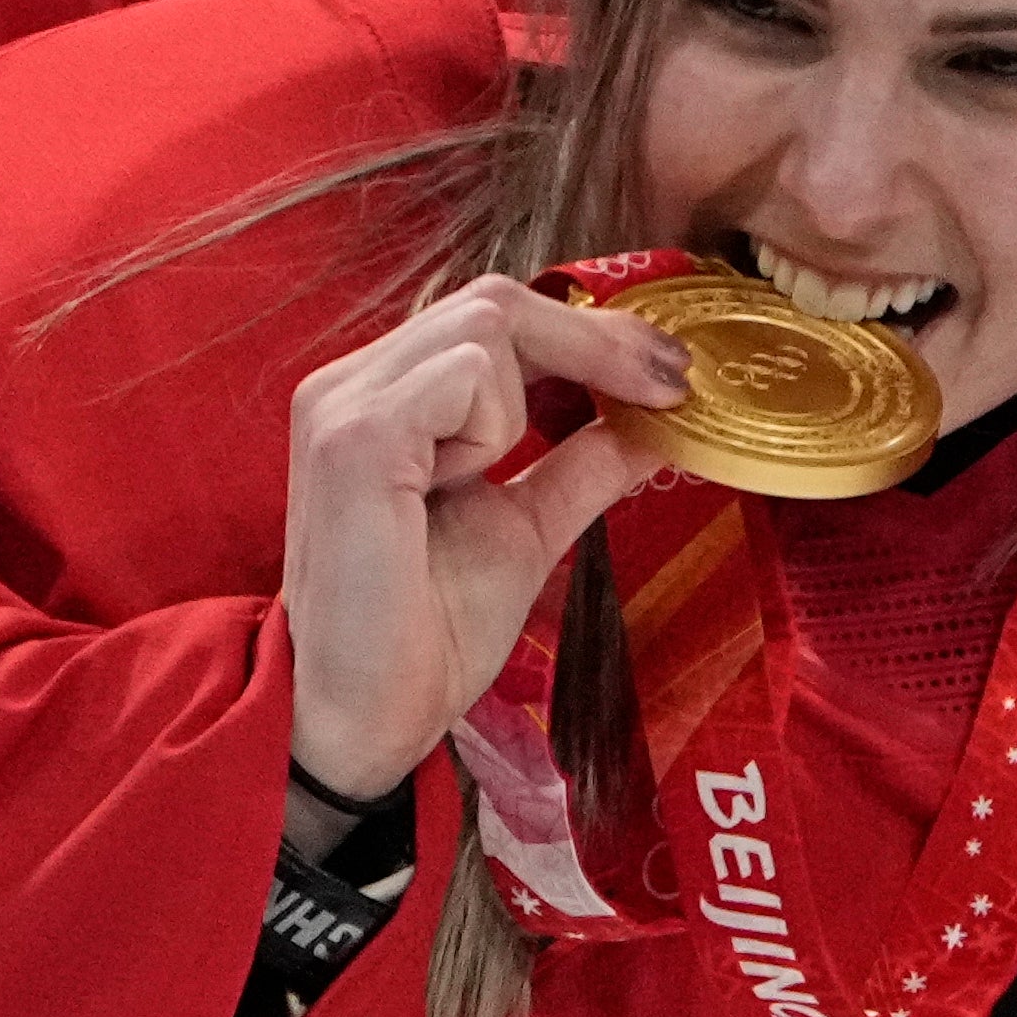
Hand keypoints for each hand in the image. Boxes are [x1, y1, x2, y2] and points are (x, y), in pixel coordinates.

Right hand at [282, 280, 696, 801]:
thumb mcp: (526, 529)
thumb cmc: (427, 632)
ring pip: (487, 326)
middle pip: (497, 301)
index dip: (591, 334)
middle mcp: (352, 383)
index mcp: (386, 397)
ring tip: (496, 476)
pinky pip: (464, 378)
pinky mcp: (353, 437)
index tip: (673, 372)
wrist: (369, 715)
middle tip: (673, 384)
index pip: (497, 319)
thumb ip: (580, 466)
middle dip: (599, 339)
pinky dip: (492, 428)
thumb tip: (653, 424)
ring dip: (528, 401)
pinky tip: (462, 485)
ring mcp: (344, 403)